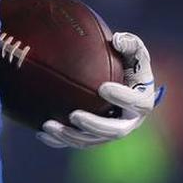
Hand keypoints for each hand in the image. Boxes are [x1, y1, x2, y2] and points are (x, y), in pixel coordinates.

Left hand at [38, 32, 163, 148]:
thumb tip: (116, 40)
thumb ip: (129, 43)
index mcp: (142, 103)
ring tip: (48, 125)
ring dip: (70, 135)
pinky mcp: (91, 138)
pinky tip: (41, 132)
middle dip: (94, 125)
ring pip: (91, 141)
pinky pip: (74, 142)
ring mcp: (108, 133)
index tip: (103, 87)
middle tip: (74, 115)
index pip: (137, 103)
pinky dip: (57, 141)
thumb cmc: (124, 64)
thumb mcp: (131, 51)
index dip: (122, 97)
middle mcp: (128, 122)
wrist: (113, 82)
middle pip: (115, 130)